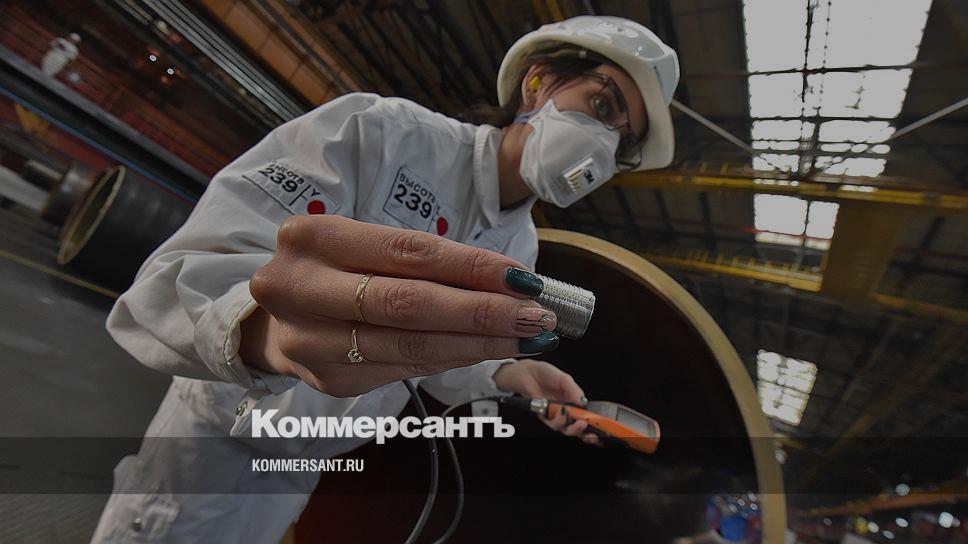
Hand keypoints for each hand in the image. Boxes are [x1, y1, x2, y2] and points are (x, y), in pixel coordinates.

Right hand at [241, 215, 558, 396]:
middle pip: (409, 304)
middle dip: (482, 312)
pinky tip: (485, 351)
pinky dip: (452, 359)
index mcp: (314, 238)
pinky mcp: (327, 379)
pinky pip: (406, 368)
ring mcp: (310, 340)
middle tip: (535, 316)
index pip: (408, 253)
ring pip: (411, 345)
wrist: (272, 319)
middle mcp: (301, 287)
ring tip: (524, 337)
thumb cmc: (334, 271)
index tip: (522, 278)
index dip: (470, 267)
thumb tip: (506, 282)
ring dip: (477, 344)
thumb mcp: (364, 247)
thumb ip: (422, 262)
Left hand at [493, 359, 599, 444]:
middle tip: (591, 428)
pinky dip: (560, 420)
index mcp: (574, 401)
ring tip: (578, 421)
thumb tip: (584, 402)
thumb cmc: (546, 374)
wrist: (528, 373)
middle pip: (579, 427)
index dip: (596, 423)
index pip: (588, 415)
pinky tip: (562, 412)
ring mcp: (556, 414)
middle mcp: (566, 410)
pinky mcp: (545, 416)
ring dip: (574, 428)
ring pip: (567, 429)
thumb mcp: (564, 378)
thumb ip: (574, 390)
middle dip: (587, 433)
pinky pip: (554, 425)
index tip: (604, 426)